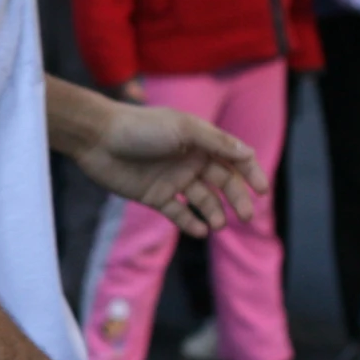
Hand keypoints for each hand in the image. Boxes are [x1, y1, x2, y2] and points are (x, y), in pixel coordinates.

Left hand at [76, 96, 266, 237]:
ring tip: (218, 224)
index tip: (262, 190)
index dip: (251, 173)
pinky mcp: (155, 195)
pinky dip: (191, 223)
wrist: (96, 138)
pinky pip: (179, 213)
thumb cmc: (140, 127)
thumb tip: (249, 154)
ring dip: (215, 213)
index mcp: (199, 141)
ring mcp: (172, 179)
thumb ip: (217, 142)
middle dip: (237, 199)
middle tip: (246, 216)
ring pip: (204, 200)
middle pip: (223, 182)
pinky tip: (200, 231)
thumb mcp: (183, 129)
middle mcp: (189, 160)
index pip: (234, 158)